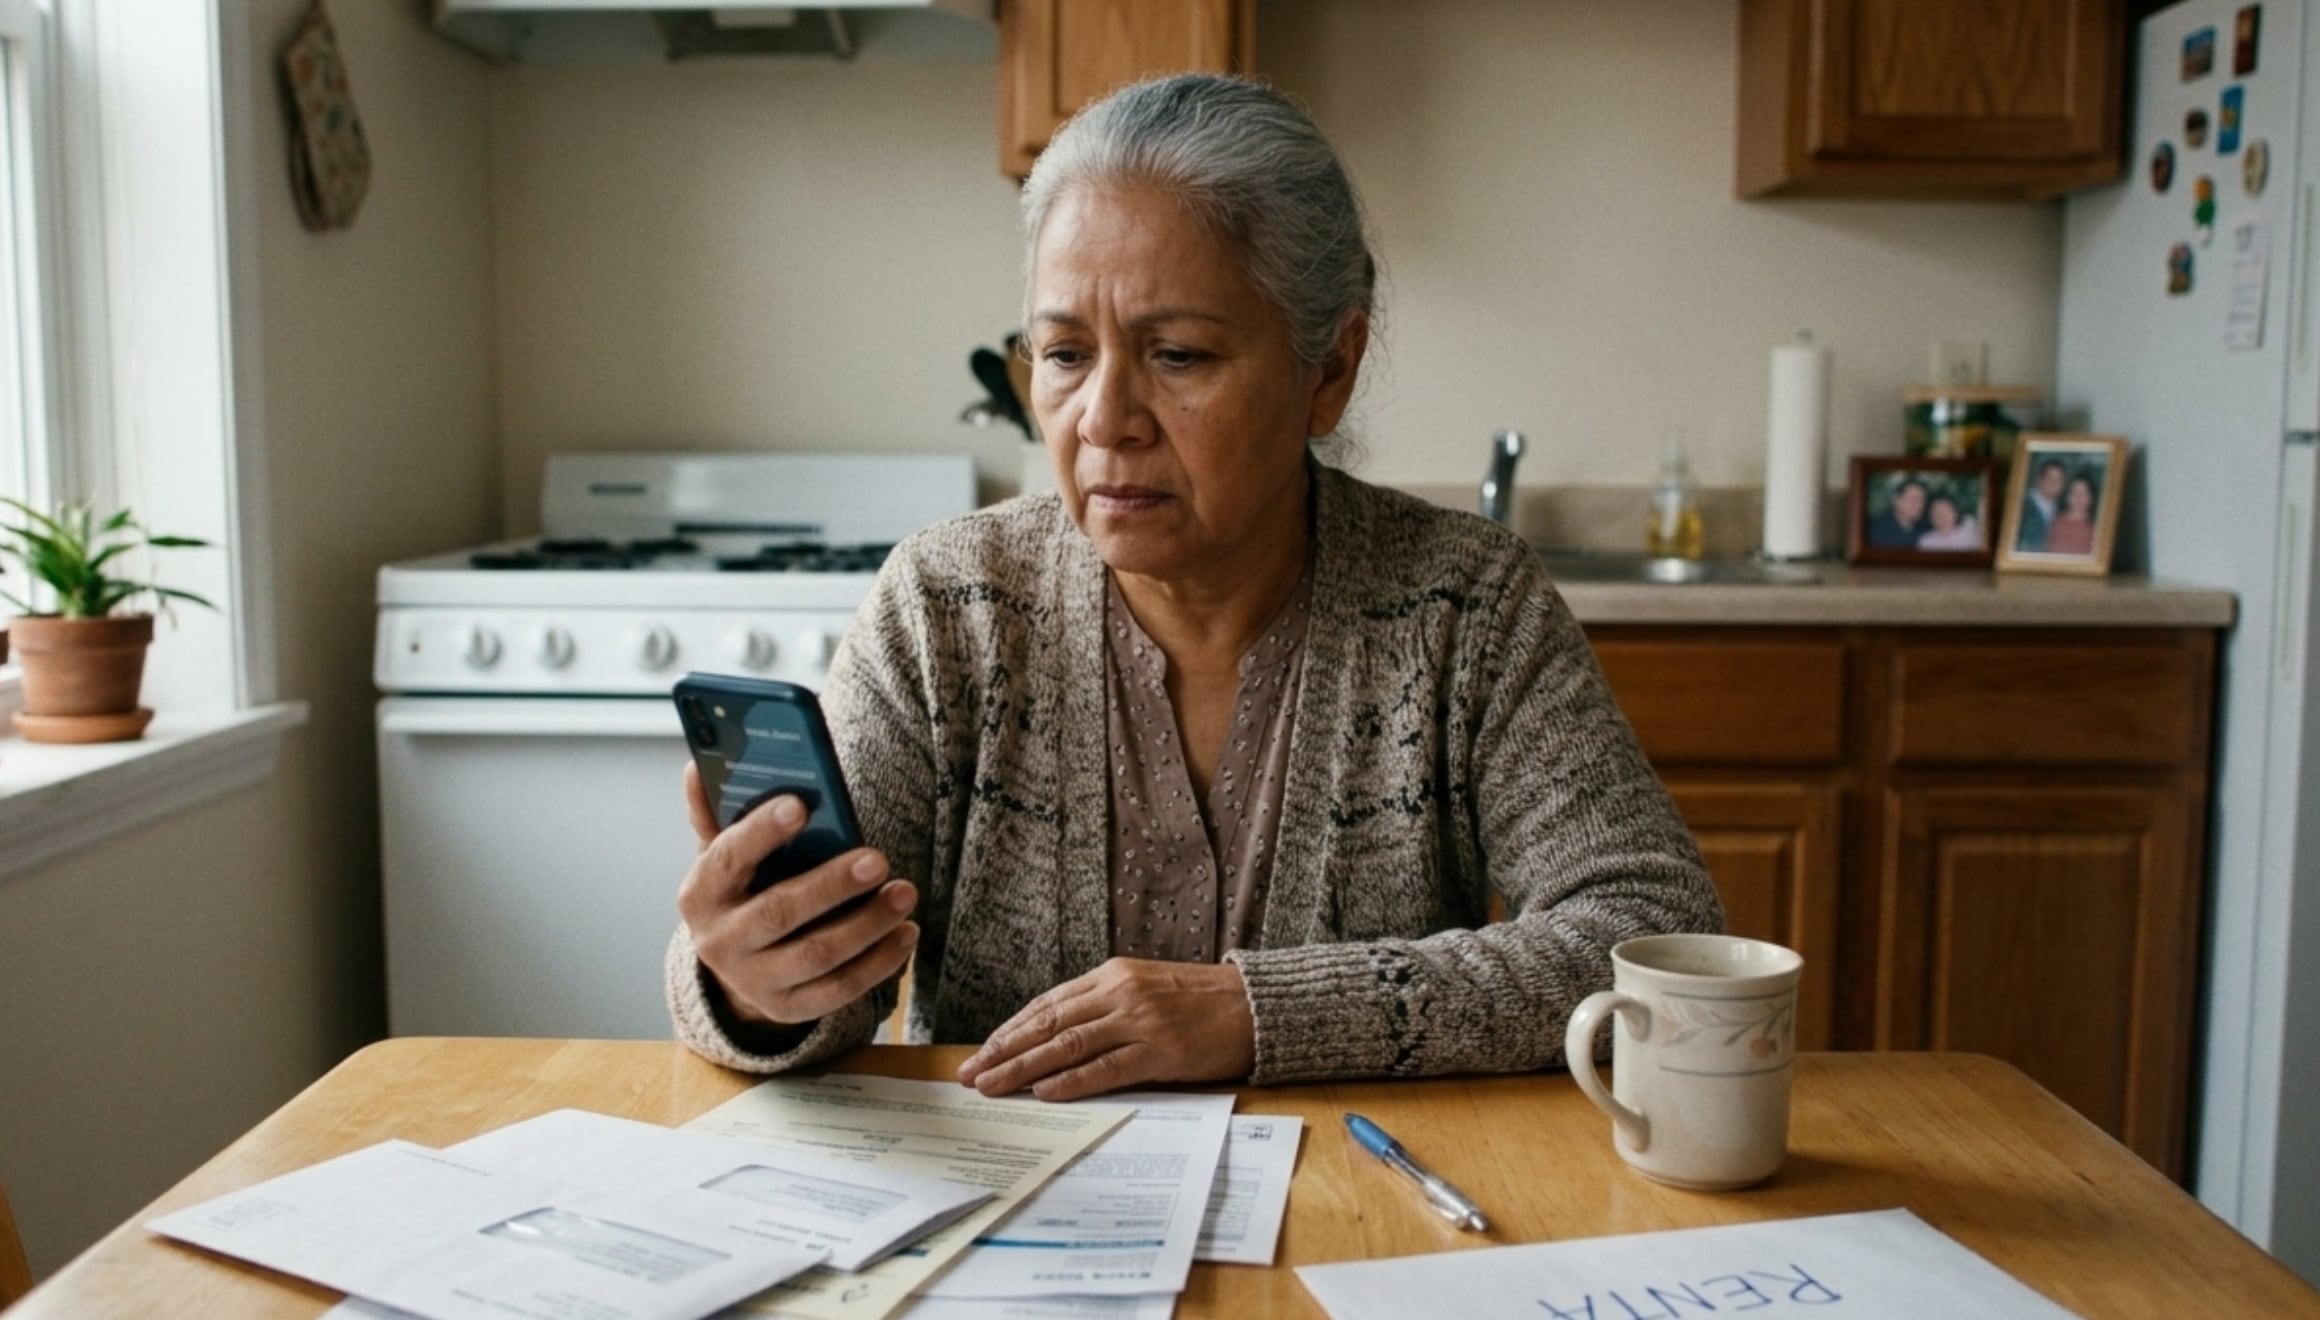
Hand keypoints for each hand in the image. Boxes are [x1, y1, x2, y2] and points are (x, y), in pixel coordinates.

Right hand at [675, 762, 917, 1026]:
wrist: (737, 967)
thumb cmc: (742, 891)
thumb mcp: (724, 855)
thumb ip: (716, 814)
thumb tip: (697, 767)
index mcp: (700, 893)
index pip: (727, 858)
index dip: (761, 831)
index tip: (801, 804)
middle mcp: (719, 942)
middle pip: (778, 912)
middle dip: (831, 885)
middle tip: (878, 859)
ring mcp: (754, 980)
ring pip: (816, 955)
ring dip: (866, 924)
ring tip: (904, 893)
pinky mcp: (789, 1008)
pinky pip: (839, 990)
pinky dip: (878, 963)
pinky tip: (906, 933)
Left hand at [955, 957, 1255, 1100]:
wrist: (1256, 1005)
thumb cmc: (1200, 1002)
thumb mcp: (1146, 989)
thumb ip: (1104, 1007)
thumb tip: (1055, 1038)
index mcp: (1112, 975)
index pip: (1047, 1005)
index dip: (1009, 1030)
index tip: (980, 1052)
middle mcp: (1120, 993)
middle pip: (1048, 1024)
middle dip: (1003, 1051)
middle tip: (969, 1074)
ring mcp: (1140, 1021)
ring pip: (1067, 1046)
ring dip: (1023, 1068)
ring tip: (992, 1086)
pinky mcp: (1161, 1051)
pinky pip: (1106, 1068)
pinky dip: (1071, 1080)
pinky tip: (1044, 1091)